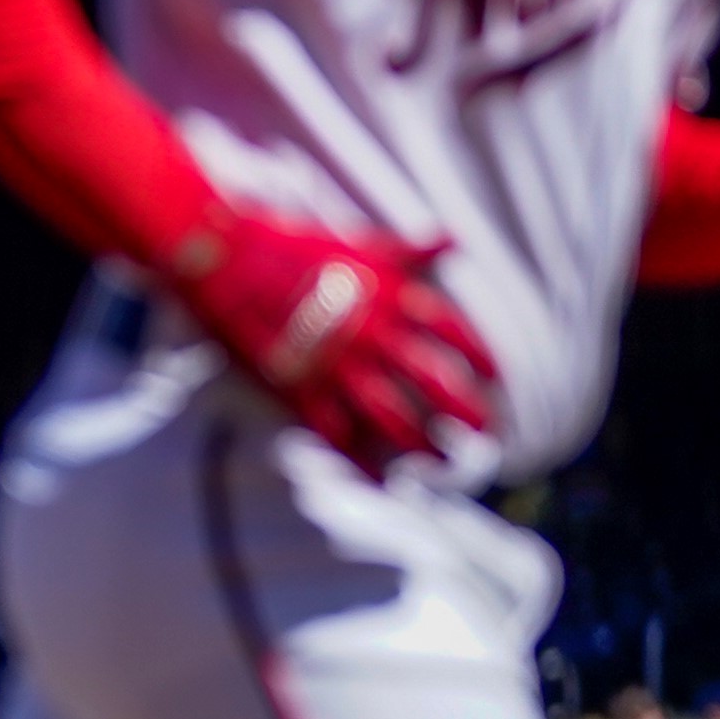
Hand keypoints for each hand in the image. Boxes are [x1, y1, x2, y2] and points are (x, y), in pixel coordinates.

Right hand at [165, 206, 496, 477]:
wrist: (221, 253)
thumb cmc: (289, 242)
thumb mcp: (358, 239)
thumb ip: (409, 251)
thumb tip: (455, 240)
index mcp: (390, 293)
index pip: (453, 329)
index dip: (481, 356)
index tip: (498, 377)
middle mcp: (372, 332)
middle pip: (435, 382)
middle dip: (466, 412)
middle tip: (487, 435)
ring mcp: (335, 364)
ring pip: (393, 416)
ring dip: (421, 445)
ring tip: (441, 465)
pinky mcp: (297, 387)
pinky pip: (337, 434)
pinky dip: (360, 461)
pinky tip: (378, 479)